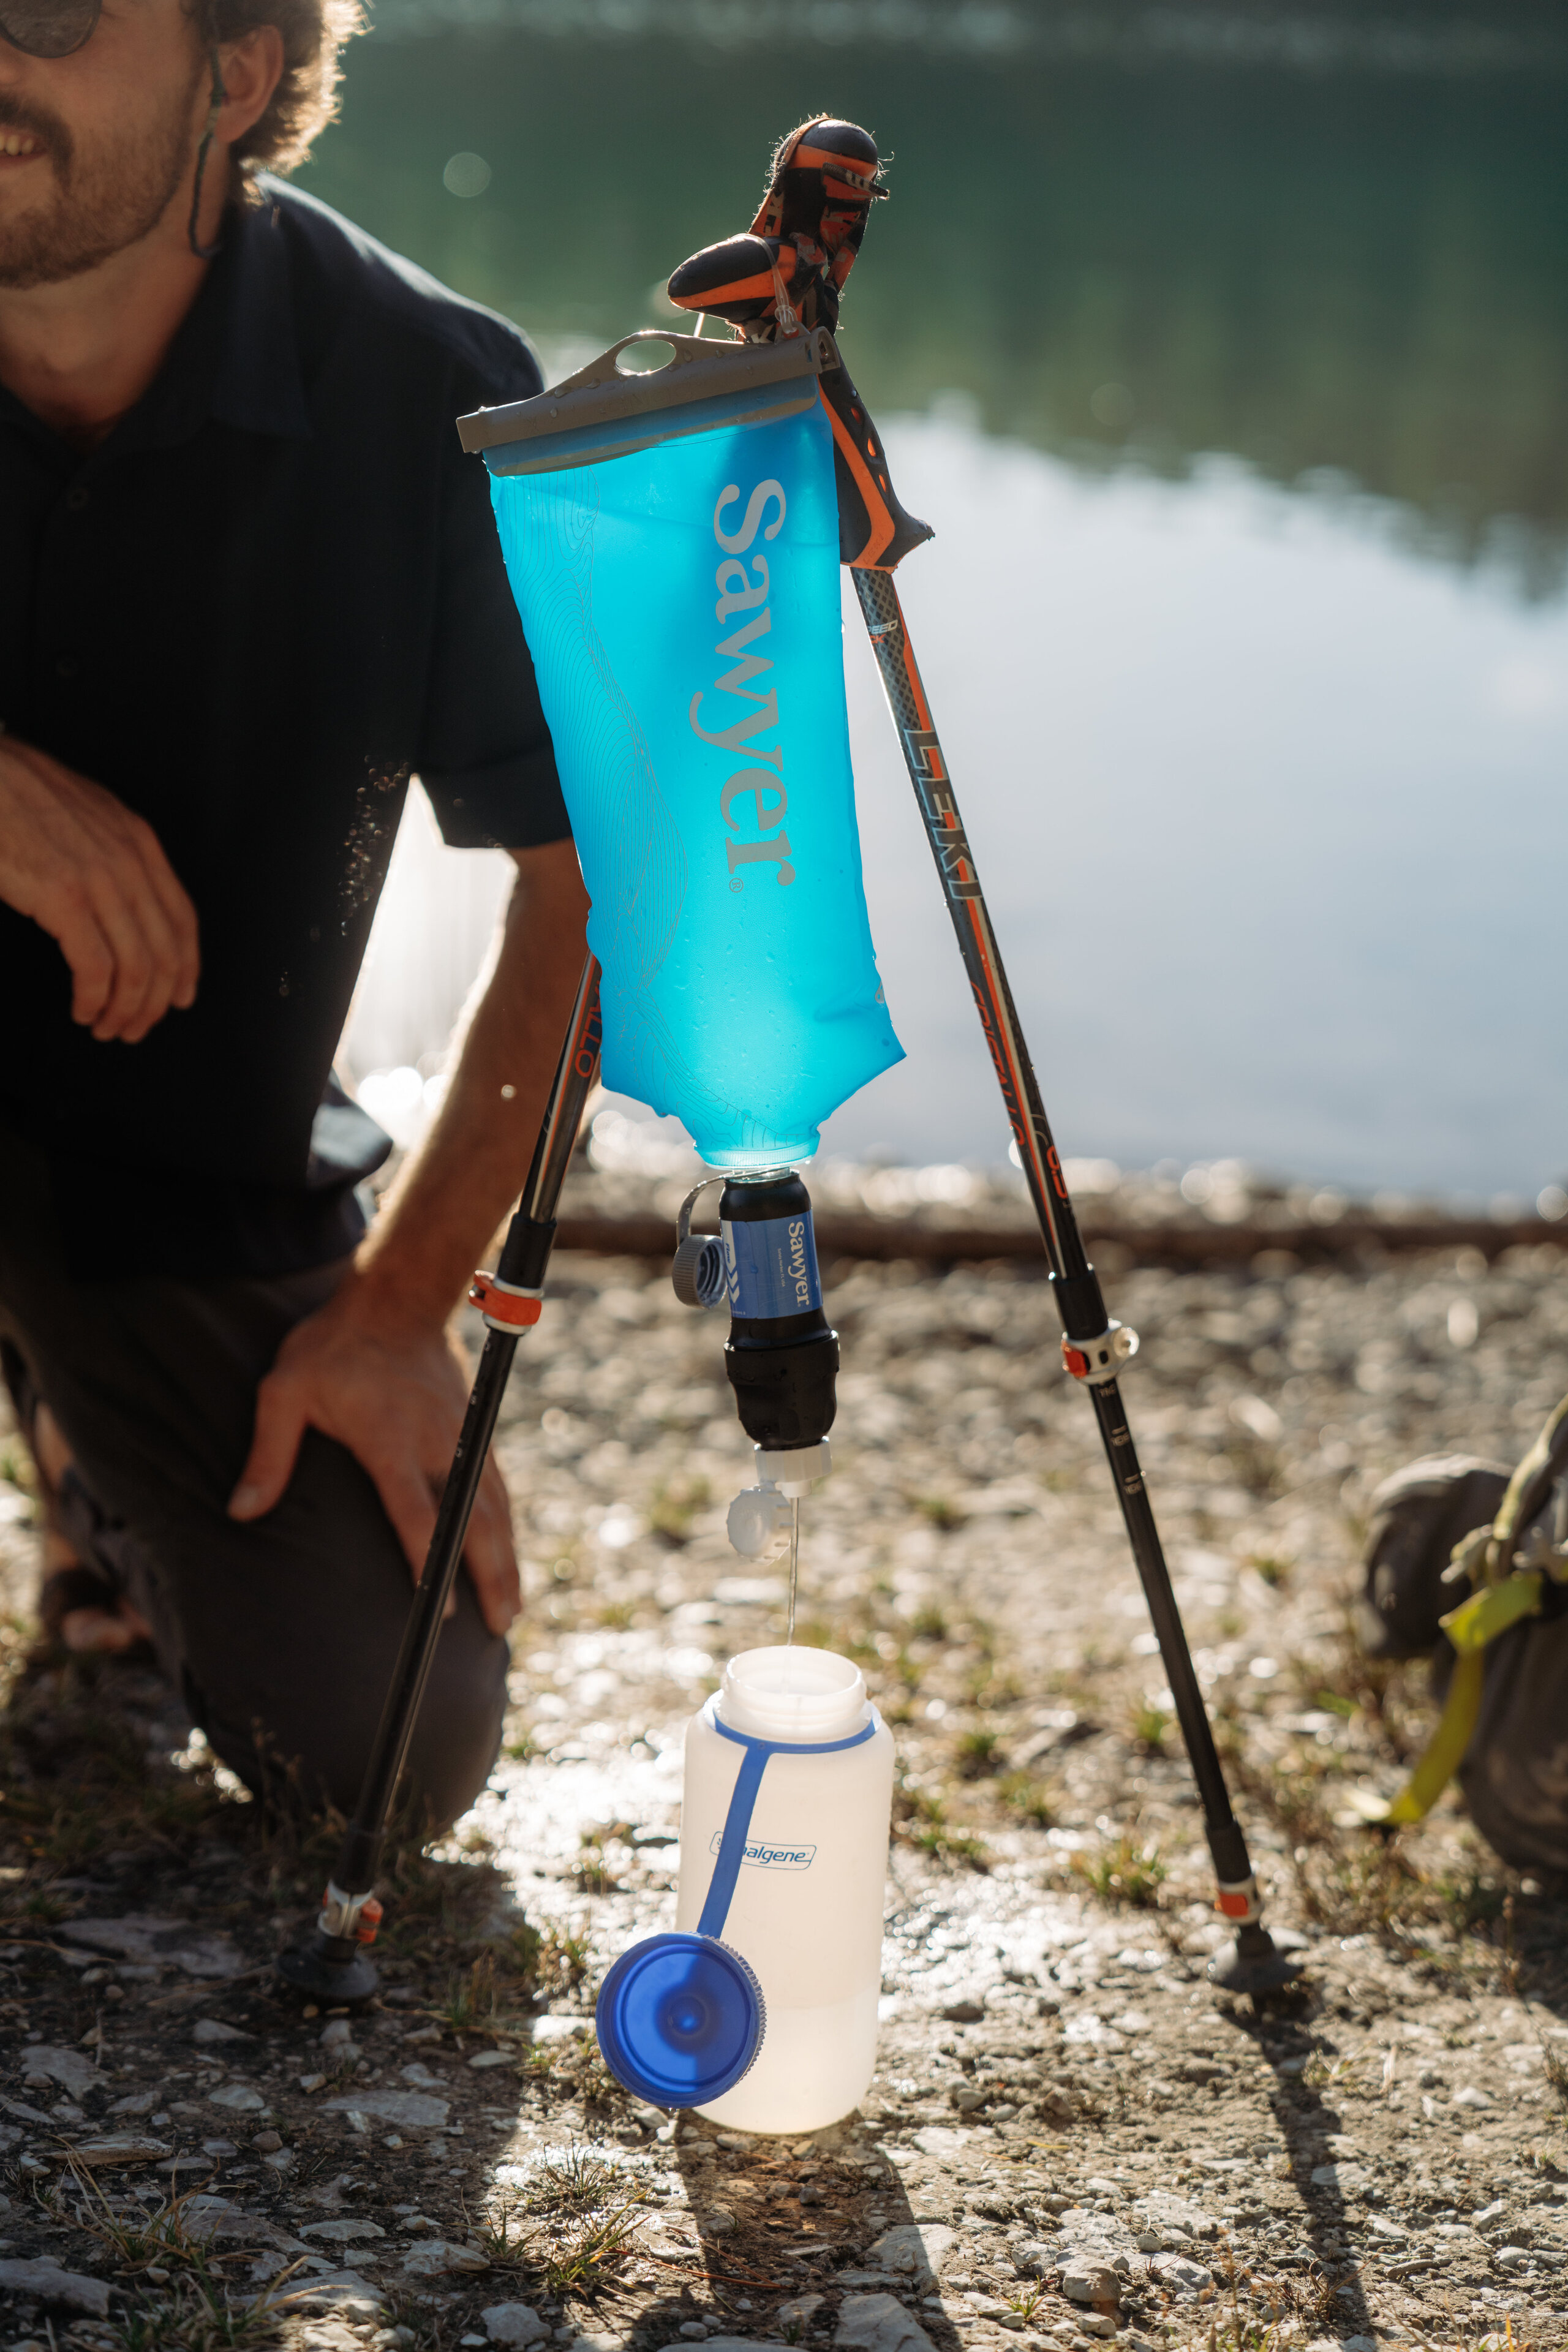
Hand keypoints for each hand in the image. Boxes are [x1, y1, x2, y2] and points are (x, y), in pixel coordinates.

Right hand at [0, 734, 199, 1041]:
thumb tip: (125, 902)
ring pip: (136, 967)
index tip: (180, 997)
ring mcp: (100, 879)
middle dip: (154, 1002)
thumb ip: (113, 853)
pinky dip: (94, 998)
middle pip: (166, 952)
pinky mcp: (63, 897)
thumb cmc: (21, 793)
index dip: (187, 967)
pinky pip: (96, 967)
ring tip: (108, 1027)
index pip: (183, 918)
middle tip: (137, 1027)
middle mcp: (130, 861)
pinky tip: (84, 1008)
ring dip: (126, 1009)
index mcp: (139, 842)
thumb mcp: (87, 814)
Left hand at [226, 1275, 519, 1635]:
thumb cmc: (332, 1346)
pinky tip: (509, 1558)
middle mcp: (438, 1441)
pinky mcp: (475, 1429)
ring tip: (510, 1610)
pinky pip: (498, 1487)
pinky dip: (507, 1527)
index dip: (427, 1559)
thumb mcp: (285, 1389)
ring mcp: (463, 1434)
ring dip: (507, 1559)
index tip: (435, 1606)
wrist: (395, 1297)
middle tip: (496, 1626)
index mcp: (391, 1437)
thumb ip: (269, 1452)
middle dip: (489, 1575)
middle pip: (473, 1518)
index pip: (415, 1509)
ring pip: (495, 1507)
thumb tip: (242, 1512)